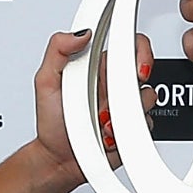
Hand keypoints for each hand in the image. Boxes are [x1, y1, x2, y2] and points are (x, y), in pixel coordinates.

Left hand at [33, 28, 153, 181]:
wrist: (57, 158)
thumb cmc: (51, 122)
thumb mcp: (45, 81)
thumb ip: (57, 50)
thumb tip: (81, 33)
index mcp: (97, 68)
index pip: (126, 45)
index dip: (138, 49)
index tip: (133, 62)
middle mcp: (114, 85)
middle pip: (144, 69)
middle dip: (139, 79)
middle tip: (126, 90)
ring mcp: (125, 107)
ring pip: (147, 98)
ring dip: (125, 110)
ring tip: (102, 120)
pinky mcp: (132, 128)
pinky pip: (144, 123)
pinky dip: (127, 129)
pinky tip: (109, 134)